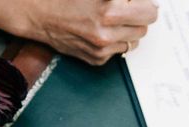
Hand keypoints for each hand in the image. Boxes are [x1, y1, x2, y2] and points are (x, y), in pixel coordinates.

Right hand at [4, 0, 159, 64]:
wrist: (39, 13)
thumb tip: (141, 1)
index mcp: (110, 7)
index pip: (150, 11)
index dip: (146, 4)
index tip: (140, 2)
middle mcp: (106, 30)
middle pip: (144, 27)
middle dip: (139, 17)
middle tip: (128, 9)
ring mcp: (101, 48)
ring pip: (133, 42)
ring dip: (128, 30)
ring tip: (113, 20)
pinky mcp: (95, 59)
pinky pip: (118, 51)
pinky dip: (114, 41)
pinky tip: (101, 31)